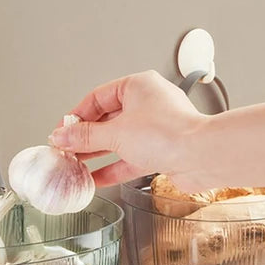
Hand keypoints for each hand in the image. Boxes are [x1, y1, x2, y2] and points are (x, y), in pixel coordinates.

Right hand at [50, 70, 208, 187]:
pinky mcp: (160, 151)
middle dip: (86, 137)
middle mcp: (148, 105)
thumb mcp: (116, 133)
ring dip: (97, 154)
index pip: (98, 97)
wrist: (202, 156)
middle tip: (67, 149)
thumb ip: (86, 136)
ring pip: (118, 141)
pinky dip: (112, 168)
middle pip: (107, 120)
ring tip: (76, 164)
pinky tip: (96, 179)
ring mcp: (155, 129)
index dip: (77, 115)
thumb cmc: (170, 133)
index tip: (63, 131)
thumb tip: (63, 136)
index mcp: (138, 86)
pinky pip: (129, 158)